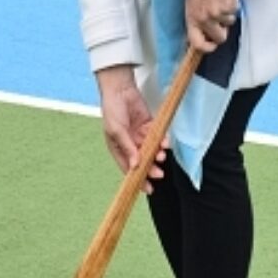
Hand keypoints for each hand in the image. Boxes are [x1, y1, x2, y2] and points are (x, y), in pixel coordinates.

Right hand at [96, 65, 166, 193]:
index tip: (148, 189)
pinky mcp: (149, 126)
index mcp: (118, 149)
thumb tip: (136, 165)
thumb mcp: (116, 130)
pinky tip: (165, 143)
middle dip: (151, 169)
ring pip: (152, 150)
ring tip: (162, 155)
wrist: (120, 89)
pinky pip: (158, 137)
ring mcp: (140, 136)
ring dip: (157, 155)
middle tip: (159, 174)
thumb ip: (127, 147)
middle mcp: (130, 144)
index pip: (128, 168)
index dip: (137, 179)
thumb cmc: (112, 109)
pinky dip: (162, 141)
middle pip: (142, 162)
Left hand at [185, 0, 240, 52]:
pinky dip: (232, 7)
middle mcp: (204, 18)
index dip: (207, 48)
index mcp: (192, 17)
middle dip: (222, 31)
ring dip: (227, 16)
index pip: (197, 42)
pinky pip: (234, 14)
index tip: (212, 45)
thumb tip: (201, 34)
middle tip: (220, 18)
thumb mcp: (191, 3)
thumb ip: (195, 19)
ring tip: (220, 1)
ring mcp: (217, 13)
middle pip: (219, 38)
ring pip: (229, 24)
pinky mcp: (229, 7)